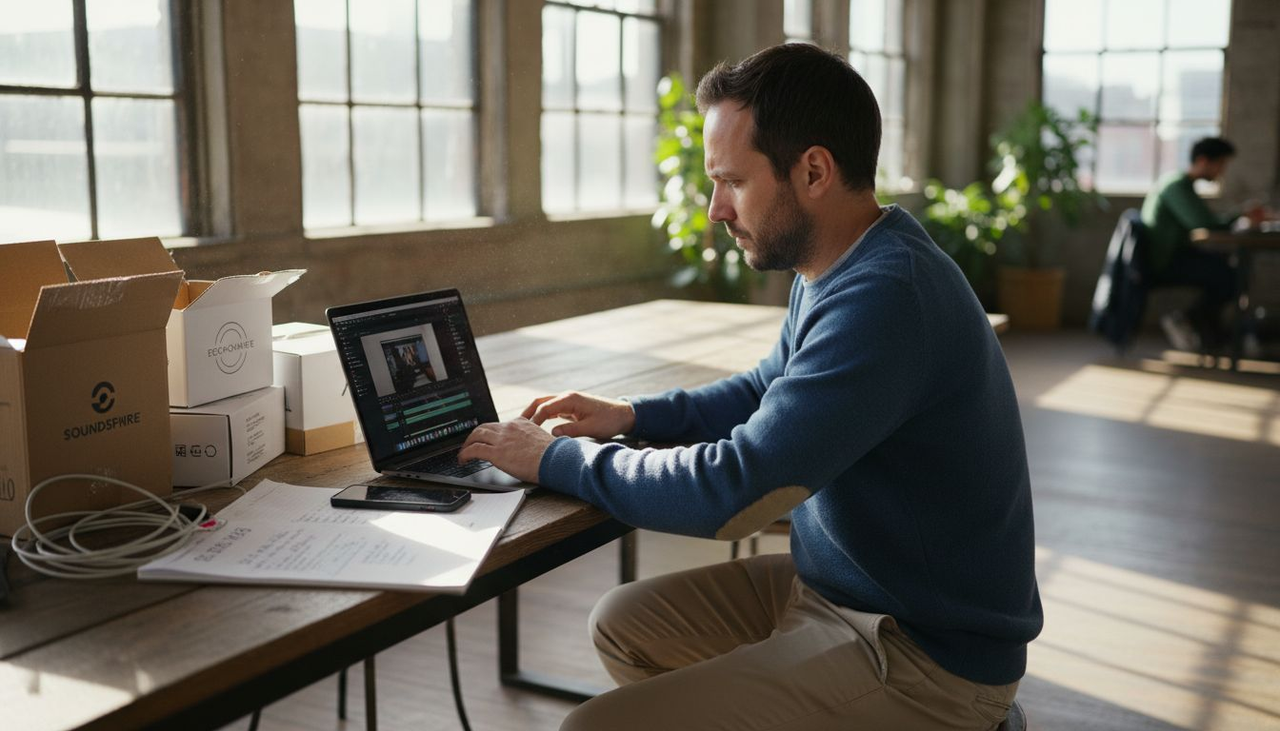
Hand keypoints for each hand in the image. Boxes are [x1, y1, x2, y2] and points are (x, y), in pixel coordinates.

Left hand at [457, 419, 554, 483]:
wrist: (555, 459)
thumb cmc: (552, 454)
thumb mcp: (540, 438)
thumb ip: (530, 439)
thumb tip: (527, 448)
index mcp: (520, 423)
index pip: (498, 424)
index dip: (488, 431)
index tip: (484, 438)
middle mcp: (509, 428)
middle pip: (484, 427)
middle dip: (474, 436)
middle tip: (469, 445)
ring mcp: (502, 439)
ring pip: (476, 436)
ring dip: (467, 444)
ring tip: (463, 453)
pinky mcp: (497, 452)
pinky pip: (474, 450)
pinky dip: (465, 454)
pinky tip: (463, 460)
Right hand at [520, 391, 635, 438]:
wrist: (624, 415)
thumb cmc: (610, 420)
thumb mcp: (590, 428)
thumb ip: (570, 431)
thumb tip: (552, 434)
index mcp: (570, 399)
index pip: (544, 408)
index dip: (533, 420)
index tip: (526, 432)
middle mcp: (567, 397)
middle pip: (540, 402)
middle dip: (528, 413)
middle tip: (517, 426)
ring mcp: (569, 402)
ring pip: (545, 406)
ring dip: (535, 415)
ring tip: (524, 428)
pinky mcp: (571, 408)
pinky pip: (553, 411)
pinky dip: (544, 417)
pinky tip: (538, 427)